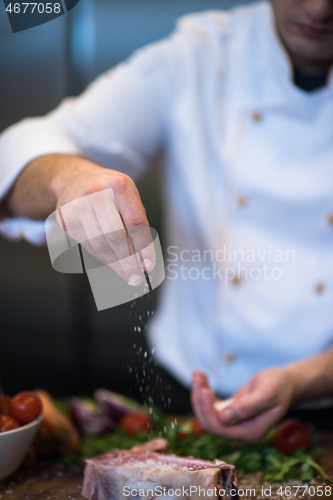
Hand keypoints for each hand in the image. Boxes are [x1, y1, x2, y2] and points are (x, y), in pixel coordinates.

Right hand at [53, 156, 154, 284]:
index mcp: (119, 185)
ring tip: (127, 274)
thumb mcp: (127, 194)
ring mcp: (78, 206)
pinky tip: (112, 264)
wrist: (73, 178)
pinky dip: (102, 258)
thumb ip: (137, 220)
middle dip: (128, 261)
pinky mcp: (66, 219)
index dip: (143, 247)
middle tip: (137, 277)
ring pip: (100, 244)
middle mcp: (97, 193)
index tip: (148, 264)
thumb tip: (144, 255)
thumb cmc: (107, 189)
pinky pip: (87, 246)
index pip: (135, 222)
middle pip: (116, 236)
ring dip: (116, 264)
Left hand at [191, 368, 294, 442]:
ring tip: (197, 374)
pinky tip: (202, 377)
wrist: (285, 383)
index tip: (203, 390)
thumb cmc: (278, 386)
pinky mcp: (229, 413)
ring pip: (207, 414)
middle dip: (199, 401)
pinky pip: (211, 406)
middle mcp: (240, 431)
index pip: (219, 428)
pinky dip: (204, 392)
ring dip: (199, 395)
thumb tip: (224, 418)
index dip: (207, 411)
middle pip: (210, 423)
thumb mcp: (266, 393)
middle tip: (197, 378)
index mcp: (250, 432)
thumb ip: (246, 407)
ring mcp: (234, 423)